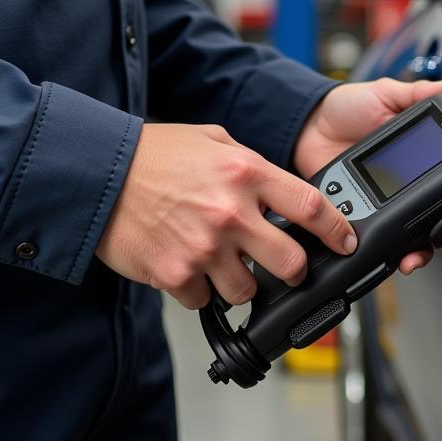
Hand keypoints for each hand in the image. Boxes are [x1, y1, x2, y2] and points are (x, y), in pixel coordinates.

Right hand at [96, 123, 356, 308]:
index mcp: (245, 173)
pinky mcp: (175, 274)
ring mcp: (204, 248)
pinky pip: (203, 300)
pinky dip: (198, 289)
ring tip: (222, 263)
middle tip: (286, 267)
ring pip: (248, 290)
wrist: (97, 174)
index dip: (336, 230)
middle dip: (294, 271)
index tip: (344, 242)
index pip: (310, 206)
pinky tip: (186, 264)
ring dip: (241, 283)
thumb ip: (250, 164)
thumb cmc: (152, 155)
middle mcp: (230, 212)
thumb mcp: (212, 140)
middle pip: (291, 263)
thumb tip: (279, 189)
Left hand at [293, 76, 441, 274]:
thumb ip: (419, 93)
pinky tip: (387, 253)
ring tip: (414, 255)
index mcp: (422, 160)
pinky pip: (375, 240)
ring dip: (418, 252)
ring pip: (410, 238)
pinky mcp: (358, 217)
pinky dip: (383, 251)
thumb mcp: (386, 94)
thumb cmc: (347, 108)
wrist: (308, 125)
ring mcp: (384, 204)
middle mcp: (408, 186)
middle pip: (439, 221)